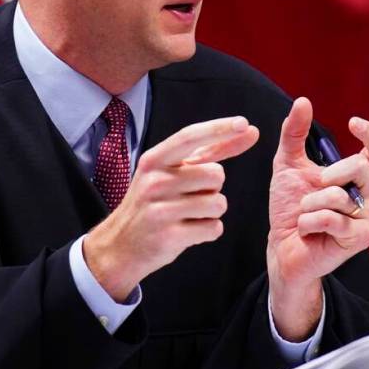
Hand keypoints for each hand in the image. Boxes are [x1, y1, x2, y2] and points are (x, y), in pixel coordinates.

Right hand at [84, 116, 258, 300]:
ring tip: (188, 215)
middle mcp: (155, 181)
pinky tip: (188, 231)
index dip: (219, 129)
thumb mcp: (169, 172)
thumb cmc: (153, 203)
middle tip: (189, 196)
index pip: (190, 137)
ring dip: (212, 211)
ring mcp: (161, 209)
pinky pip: (213, 228)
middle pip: (216, 174)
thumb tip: (247, 131)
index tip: (244, 123)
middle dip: (213, 187)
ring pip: (218, 203)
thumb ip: (209, 151)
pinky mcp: (169, 236)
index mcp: (154, 160)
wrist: (121, 245)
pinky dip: (208, 231)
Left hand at [267, 97, 368, 339]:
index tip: (353, 122)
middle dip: (327, 175)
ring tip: (306, 215)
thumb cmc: (289, 207)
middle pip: (360, 168)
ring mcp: (368, 219)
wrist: (282, 247)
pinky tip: (307, 229)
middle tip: (314, 188)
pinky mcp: (360, 239)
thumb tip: (303, 101)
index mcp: (358, 176)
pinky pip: (333, 219)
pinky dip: (310, 221)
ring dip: (311, 204)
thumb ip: (294, 133)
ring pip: (341, 196)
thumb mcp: (287, 164)